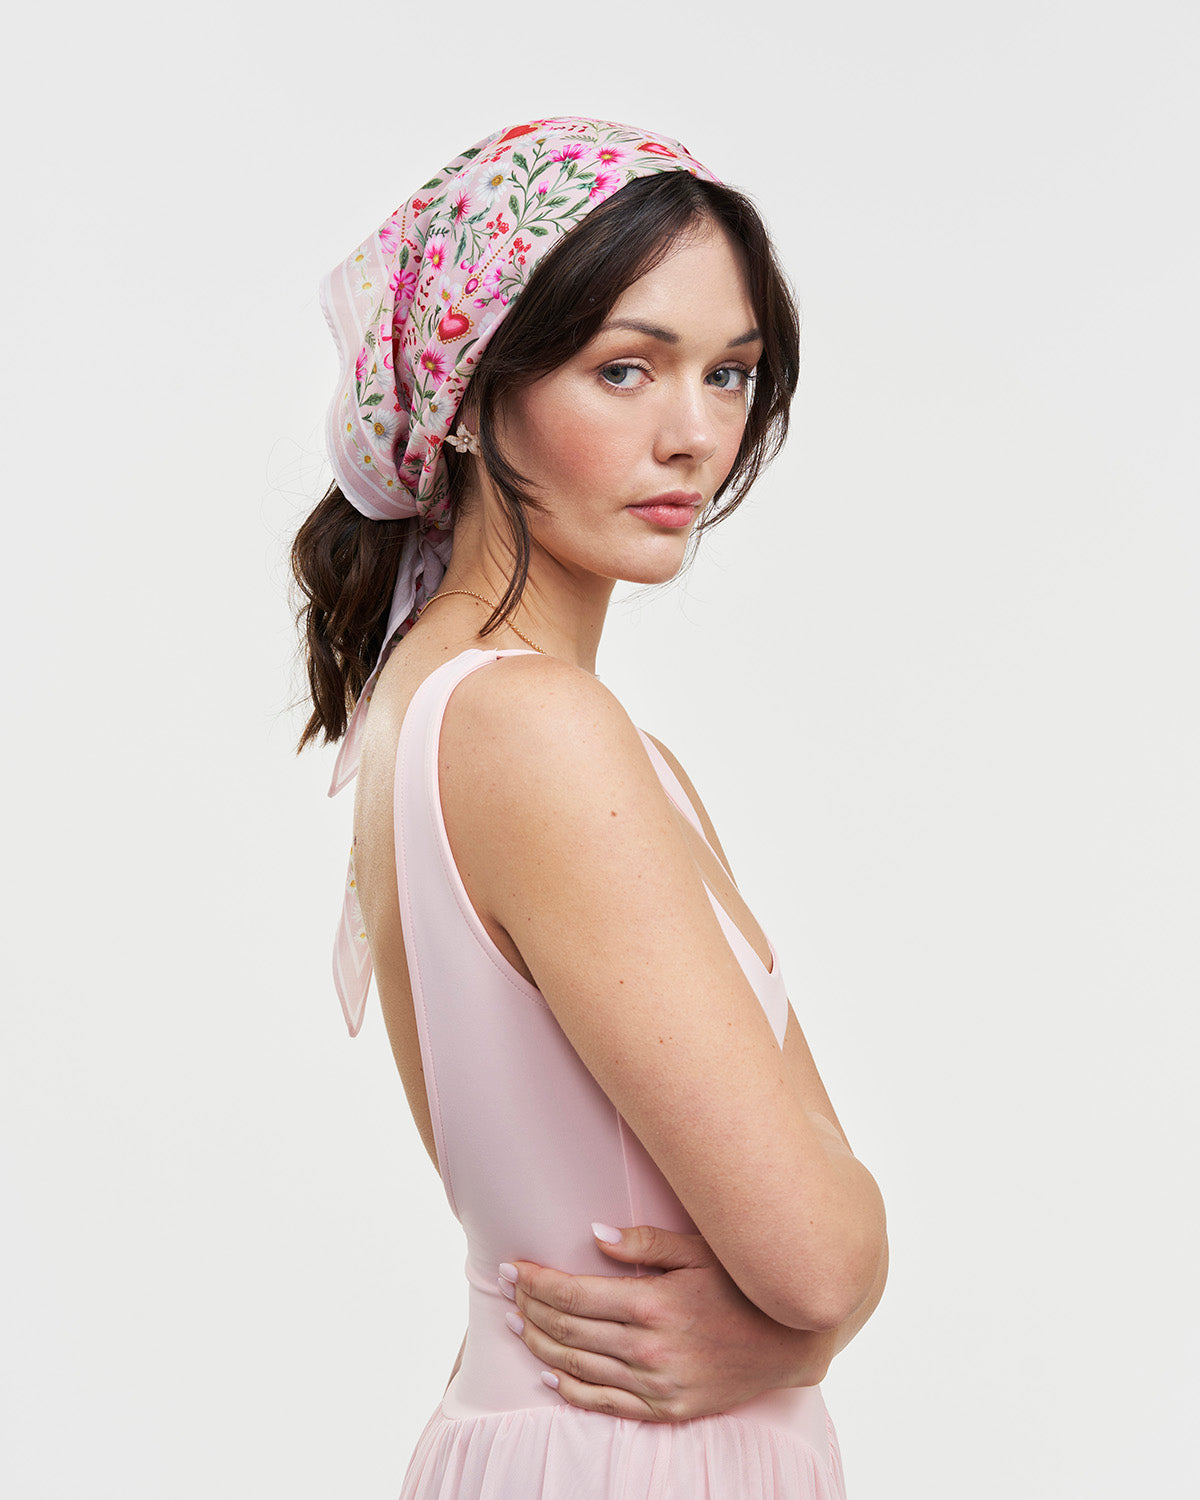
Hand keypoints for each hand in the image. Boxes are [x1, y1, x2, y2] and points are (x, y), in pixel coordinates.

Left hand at [500, 1223, 836, 1422]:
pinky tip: (550, 1377)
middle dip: (530, 1307)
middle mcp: (650, 1350)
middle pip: (569, 1330)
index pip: (575, 1295)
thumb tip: (594, 1234)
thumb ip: (644, 1243)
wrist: (788, 1342)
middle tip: (506, 1290)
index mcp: (654, 1304)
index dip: (537, 1281)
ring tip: (517, 1325)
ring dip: (541, 1346)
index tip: (512, 1268)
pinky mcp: (666, 1409)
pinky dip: (571, 1392)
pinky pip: (605, 1405)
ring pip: (579, 1369)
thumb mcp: (699, 1250)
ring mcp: (657, 1385)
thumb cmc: (742, 1285)